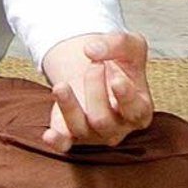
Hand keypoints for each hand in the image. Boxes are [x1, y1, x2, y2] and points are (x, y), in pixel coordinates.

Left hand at [40, 31, 155, 150]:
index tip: (116, 80)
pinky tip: (48, 135)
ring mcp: (94, 134)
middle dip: (94, 89)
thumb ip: (118, 43)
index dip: (125, 97)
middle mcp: (118, 127)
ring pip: (80, 128)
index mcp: (140, 109)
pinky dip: (56, 141)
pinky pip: (64, 144)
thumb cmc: (123, 64)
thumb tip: (91, 49)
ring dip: (69, 106)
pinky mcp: (72, 134)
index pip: (135, 111)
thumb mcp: (132, 45)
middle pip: (103, 119)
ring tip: (61, 85)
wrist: (102, 71)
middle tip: (94, 64)